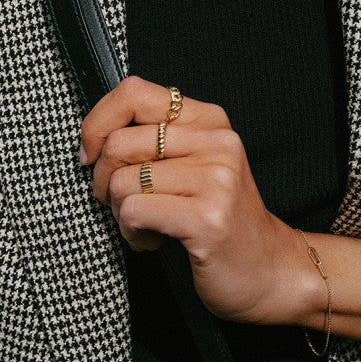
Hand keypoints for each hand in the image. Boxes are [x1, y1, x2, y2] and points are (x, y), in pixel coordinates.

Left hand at [80, 77, 310, 325]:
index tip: (91, 154)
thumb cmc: (217, 215)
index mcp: (208, 119)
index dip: (97, 122)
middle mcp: (216, 141)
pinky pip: (135, 212)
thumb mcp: (194, 163)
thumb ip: (155, 139)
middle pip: (119, 142)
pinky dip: (130, 233)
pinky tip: (151, 241)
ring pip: (122, 181)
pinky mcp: (208, 218)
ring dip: (119, 212)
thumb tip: (92, 136)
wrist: (269, 268)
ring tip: (144, 225)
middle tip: (120, 202)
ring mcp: (216, 179)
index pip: (134, 93)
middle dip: (102, 180)